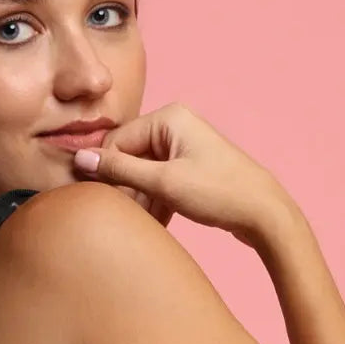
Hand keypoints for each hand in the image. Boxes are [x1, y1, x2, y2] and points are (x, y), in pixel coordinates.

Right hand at [73, 101, 291, 246]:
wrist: (264, 214)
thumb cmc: (219, 192)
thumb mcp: (164, 183)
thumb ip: (120, 170)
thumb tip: (80, 159)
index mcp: (168, 117)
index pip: (117, 141)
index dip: (106, 171)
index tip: (100, 200)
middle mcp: (175, 126)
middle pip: (129, 158)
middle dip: (126, 189)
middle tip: (126, 217)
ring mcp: (183, 148)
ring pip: (143, 174)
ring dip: (140, 201)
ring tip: (144, 224)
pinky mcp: (190, 169)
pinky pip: (159, 184)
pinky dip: (155, 204)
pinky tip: (157, 225)